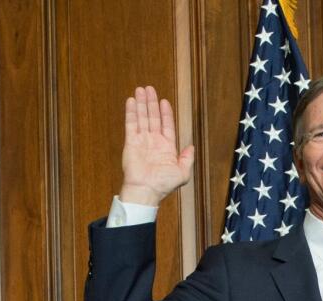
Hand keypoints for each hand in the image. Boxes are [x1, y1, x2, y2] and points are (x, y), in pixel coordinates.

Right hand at [119, 86, 194, 205]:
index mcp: (167, 147)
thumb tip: (191, 146)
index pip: (167, 125)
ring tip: (140, 90)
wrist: (146, 190)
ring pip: (142, 118)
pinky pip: (131, 124)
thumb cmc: (164, 184)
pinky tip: (131, 101)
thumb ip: (187, 158)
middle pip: (153, 117)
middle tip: (149, 88)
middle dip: (152, 103)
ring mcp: (142, 141)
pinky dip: (131, 112)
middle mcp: (154, 141)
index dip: (166, 112)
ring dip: (142, 104)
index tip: (164, 100)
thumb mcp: (183, 172)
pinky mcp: (131, 142)